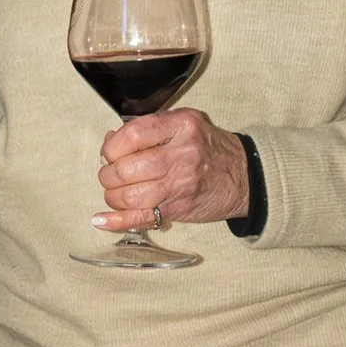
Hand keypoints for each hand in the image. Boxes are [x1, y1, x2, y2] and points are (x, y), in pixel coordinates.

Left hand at [95, 110, 250, 232]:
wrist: (244, 176)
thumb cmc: (210, 149)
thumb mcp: (184, 125)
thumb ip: (149, 129)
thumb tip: (110, 141)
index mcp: (181, 125)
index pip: (132, 135)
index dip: (111, 147)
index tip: (110, 153)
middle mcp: (181, 154)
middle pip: (126, 168)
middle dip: (108, 174)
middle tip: (111, 175)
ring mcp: (179, 183)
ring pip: (128, 195)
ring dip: (112, 196)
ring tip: (116, 192)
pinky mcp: (177, 208)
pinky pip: (140, 217)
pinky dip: (116, 221)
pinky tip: (101, 220)